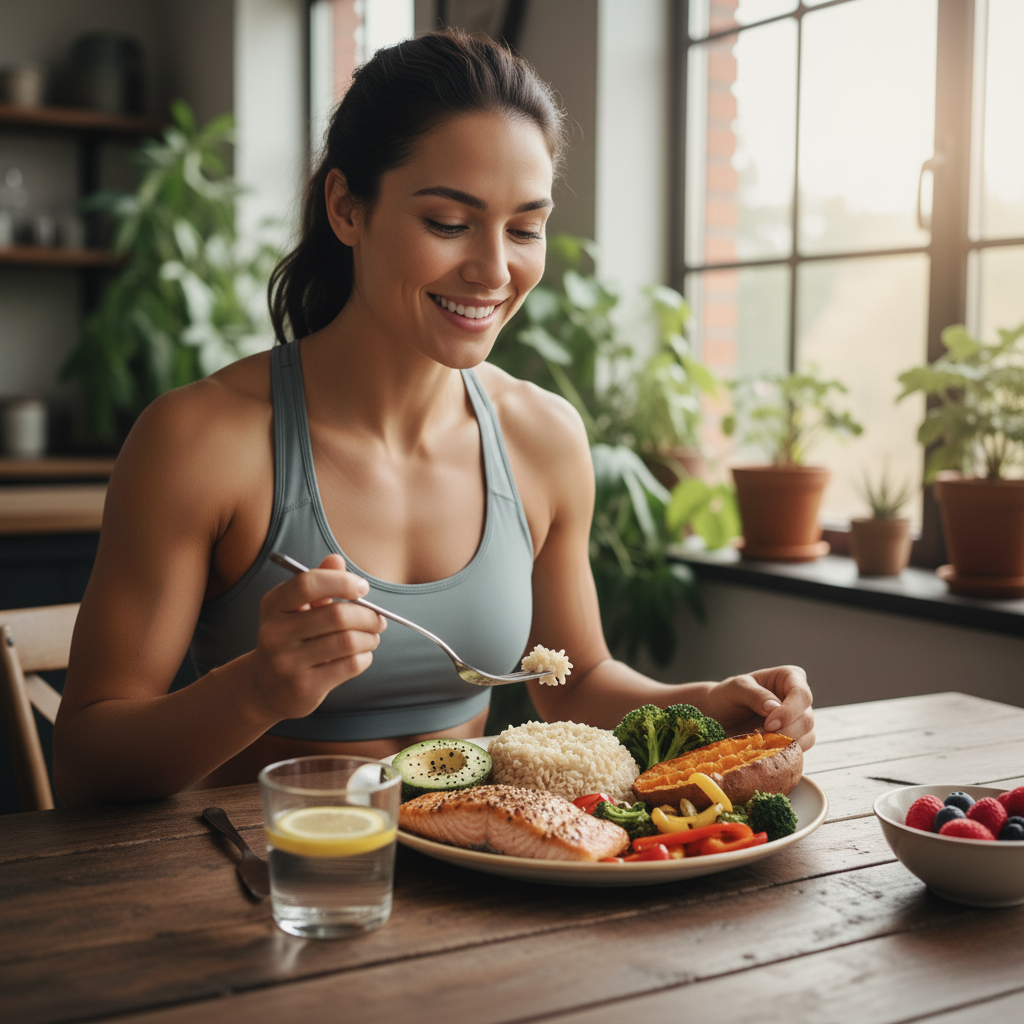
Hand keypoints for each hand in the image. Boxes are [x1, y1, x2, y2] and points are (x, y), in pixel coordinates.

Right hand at [249, 554, 386, 720]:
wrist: (266, 688)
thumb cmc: (292, 639)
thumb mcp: (298, 609)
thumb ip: (319, 583)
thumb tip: (336, 559)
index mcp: (272, 605)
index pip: (308, 583)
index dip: (342, 582)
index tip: (362, 588)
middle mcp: (274, 633)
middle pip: (337, 615)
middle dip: (368, 616)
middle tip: (379, 619)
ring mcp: (287, 663)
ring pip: (348, 641)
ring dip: (370, 637)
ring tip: (372, 637)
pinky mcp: (304, 687)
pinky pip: (350, 665)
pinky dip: (365, 657)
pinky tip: (362, 655)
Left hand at [701, 665, 814, 750]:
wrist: (717, 716)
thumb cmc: (727, 696)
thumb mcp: (736, 689)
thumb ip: (755, 695)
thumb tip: (774, 707)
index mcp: (789, 677)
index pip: (802, 695)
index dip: (789, 712)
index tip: (769, 724)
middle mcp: (798, 698)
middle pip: (807, 719)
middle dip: (786, 731)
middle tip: (761, 736)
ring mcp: (798, 719)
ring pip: (807, 737)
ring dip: (785, 744)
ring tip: (760, 743)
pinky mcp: (793, 738)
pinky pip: (798, 749)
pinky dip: (783, 753)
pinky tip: (764, 750)